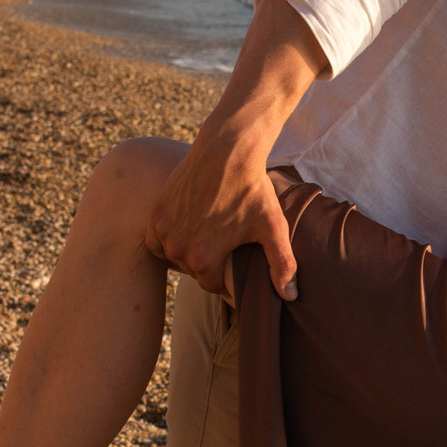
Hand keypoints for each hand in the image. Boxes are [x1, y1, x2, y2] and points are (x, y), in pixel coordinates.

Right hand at [146, 126, 297, 300]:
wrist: (226, 150)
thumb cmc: (252, 189)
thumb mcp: (273, 227)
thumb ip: (282, 264)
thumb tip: (289, 296)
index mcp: (204, 259)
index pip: (212, 285)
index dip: (226, 276)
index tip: (235, 261)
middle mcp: (178, 248)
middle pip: (193, 270)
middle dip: (208, 263)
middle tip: (224, 244)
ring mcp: (164, 230)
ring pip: (175, 256)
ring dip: (187, 252)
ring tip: (207, 235)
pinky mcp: (157, 213)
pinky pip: (156, 240)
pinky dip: (167, 240)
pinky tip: (185, 231)